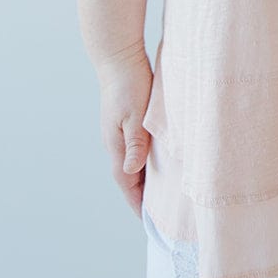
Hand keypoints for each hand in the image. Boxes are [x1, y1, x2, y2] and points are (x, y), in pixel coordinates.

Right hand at [95, 46, 153, 217]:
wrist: (118, 56)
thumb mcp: (134, 114)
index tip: (148, 221)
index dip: (137, 202)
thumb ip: (134, 143)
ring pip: (133, 163)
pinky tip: (160, 160)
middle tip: (159, 213)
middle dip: (142, 195)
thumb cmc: (128, 83)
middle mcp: (115, 142)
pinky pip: (137, 148)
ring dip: (145, 178)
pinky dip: (147, 161)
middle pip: (128, 176)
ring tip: (163, 192)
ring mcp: (119, 132)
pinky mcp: (127, 122)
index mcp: (115, 144)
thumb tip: (131, 171)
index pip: (125, 182)